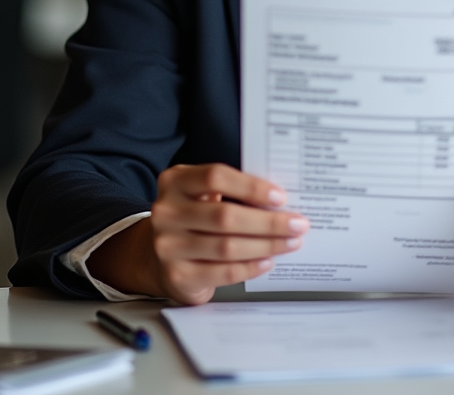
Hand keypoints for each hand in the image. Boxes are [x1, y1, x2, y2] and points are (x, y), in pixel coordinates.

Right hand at [86, 163, 308, 304]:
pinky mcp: (177, 276)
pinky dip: (250, 267)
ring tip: (291, 242)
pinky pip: (222, 272)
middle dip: (269, 222)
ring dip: (266, 245)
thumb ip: (232, 190)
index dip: (251, 186)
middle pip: (225, 216)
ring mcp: (168, 246)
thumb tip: (279, 201)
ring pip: (227, 246)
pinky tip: (268, 261)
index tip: (281, 197)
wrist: (156, 253)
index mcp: (175, 181)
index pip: (216, 177)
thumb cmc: (193, 216)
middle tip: (298, 224)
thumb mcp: (202, 192)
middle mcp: (166, 212)